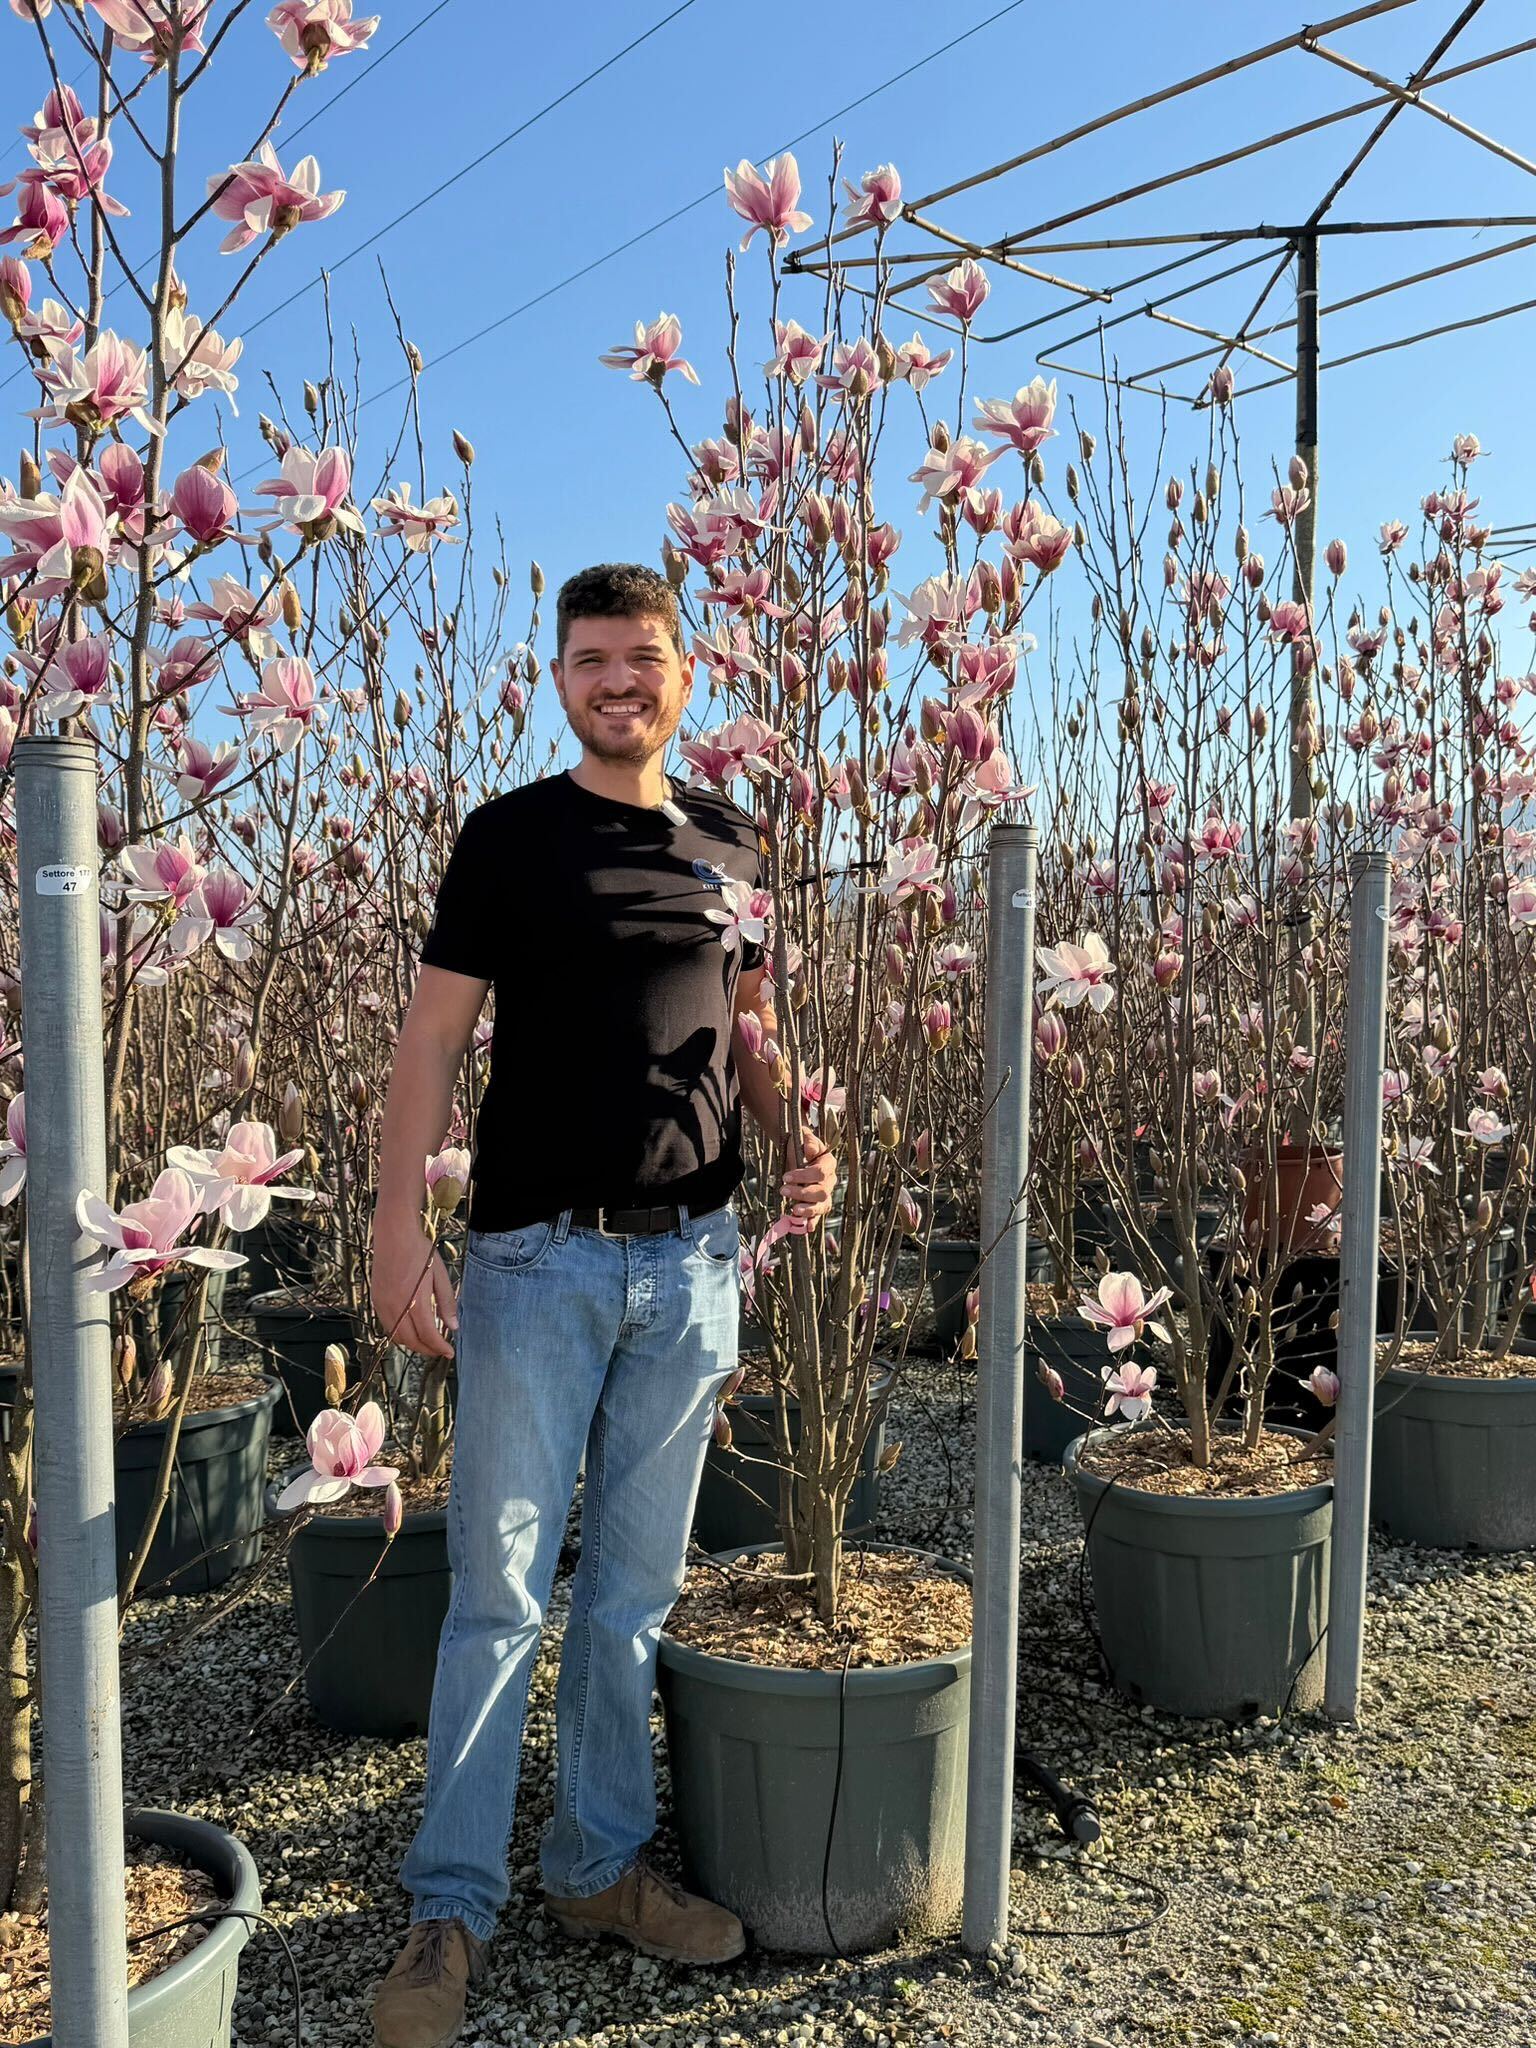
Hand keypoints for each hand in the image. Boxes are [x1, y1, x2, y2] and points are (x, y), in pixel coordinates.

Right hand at [371, 1214, 457, 1360]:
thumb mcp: (440, 1275)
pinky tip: (411, 1329)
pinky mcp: (376, 1299)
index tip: (449, 1352)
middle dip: (426, 1349)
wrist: (394, 1234)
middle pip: (410, 1340)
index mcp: (415, 1300)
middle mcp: (396, 1306)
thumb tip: (453, 1327)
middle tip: (439, 1350)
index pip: (427, 1334)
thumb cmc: (419, 1251)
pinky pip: (387, 1325)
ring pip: (396, 1336)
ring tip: (427, 1342)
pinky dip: (399, 1333)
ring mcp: (383, 1304)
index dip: (439, 1347)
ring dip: (412, 1344)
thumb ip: (446, 1302)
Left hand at [781, 1125, 836, 1226]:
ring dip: (808, 1210)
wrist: (797, 1154)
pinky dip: (813, 1222)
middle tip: (783, 1190)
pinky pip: (818, 1215)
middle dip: (802, 1193)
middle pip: (821, 1192)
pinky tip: (807, 1228)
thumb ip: (808, 1141)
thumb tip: (808, 1142)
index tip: (785, 1176)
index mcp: (828, 1164)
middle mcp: (830, 1181)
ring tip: (794, 1210)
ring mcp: (825, 1194)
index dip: (803, 1176)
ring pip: (822, 1206)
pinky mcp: (818, 1204)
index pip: (819, 1173)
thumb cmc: (801, 1147)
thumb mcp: (803, 1140)